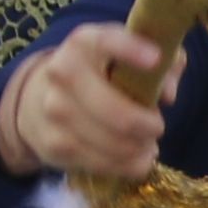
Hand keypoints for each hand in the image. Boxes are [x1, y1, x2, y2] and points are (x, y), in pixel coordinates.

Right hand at [0, 12, 176, 181]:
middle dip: (149, 126)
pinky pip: (105, 164)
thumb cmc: (102, 73)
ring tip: (147, 143)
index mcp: (84, 43)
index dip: (131, 50)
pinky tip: (136, 157)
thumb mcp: (130, 56)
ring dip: (141, 148)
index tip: (155, 59)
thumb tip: (167, 94)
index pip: (106, 42)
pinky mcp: (55, 145)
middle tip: (157, 126)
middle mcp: (63, 73)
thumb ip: (162, 63)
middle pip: (119, 114)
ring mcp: (54, 111)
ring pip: (116, 144)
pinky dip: (130, 165)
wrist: (40, 96)